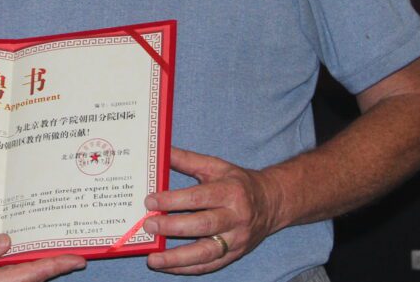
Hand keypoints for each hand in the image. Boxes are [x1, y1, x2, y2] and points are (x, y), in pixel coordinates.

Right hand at [0, 234, 84, 281]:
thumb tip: (6, 240)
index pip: (35, 273)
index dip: (58, 264)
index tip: (78, 258)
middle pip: (34, 274)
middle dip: (52, 260)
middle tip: (70, 246)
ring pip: (25, 275)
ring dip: (37, 261)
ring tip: (50, 244)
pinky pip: (14, 275)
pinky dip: (23, 263)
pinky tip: (24, 251)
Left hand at [142, 147, 282, 274]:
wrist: (271, 203)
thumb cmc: (237, 182)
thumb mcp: (215, 166)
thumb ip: (186, 159)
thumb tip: (159, 150)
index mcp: (230, 192)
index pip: (199, 198)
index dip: (173, 200)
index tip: (150, 201)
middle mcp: (235, 218)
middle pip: (203, 225)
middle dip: (173, 227)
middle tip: (149, 225)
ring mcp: (236, 240)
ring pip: (206, 252)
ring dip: (178, 258)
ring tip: (153, 260)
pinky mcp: (234, 255)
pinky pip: (209, 265)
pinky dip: (187, 268)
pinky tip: (168, 266)